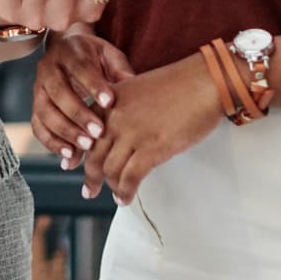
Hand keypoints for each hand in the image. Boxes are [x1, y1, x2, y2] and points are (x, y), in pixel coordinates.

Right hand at [31, 29, 133, 168]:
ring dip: (65, 131)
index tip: (109, 102)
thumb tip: (135, 90)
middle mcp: (49, 68)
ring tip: (86, 146)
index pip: (80, 67)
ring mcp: (38, 88)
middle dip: (78, 114)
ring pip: (45, 111)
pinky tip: (69, 155)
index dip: (93, 85)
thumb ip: (120, 71)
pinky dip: (51, 143)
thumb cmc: (93, 56)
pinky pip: (38, 126)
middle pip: (58, 92)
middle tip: (98, 132)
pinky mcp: (36, 106)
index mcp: (69, 51)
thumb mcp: (109, 55)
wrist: (67, 50)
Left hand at [83, 55, 224, 203]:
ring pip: (110, 169)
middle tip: (90, 190)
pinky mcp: (151, 148)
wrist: (204, 81)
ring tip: (115, 196)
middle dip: (90, 177)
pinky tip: (126, 198)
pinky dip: (125, 192)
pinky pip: (130, 178)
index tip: (76, 165)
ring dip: (111, 187)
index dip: (80, 153)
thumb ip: (124, 109)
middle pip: (93, 154)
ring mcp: (132, 134)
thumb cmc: (180, 84)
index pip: (85, 132)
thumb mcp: (138, 89)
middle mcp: (115, 117)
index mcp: (110, 101)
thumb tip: (121, 134)